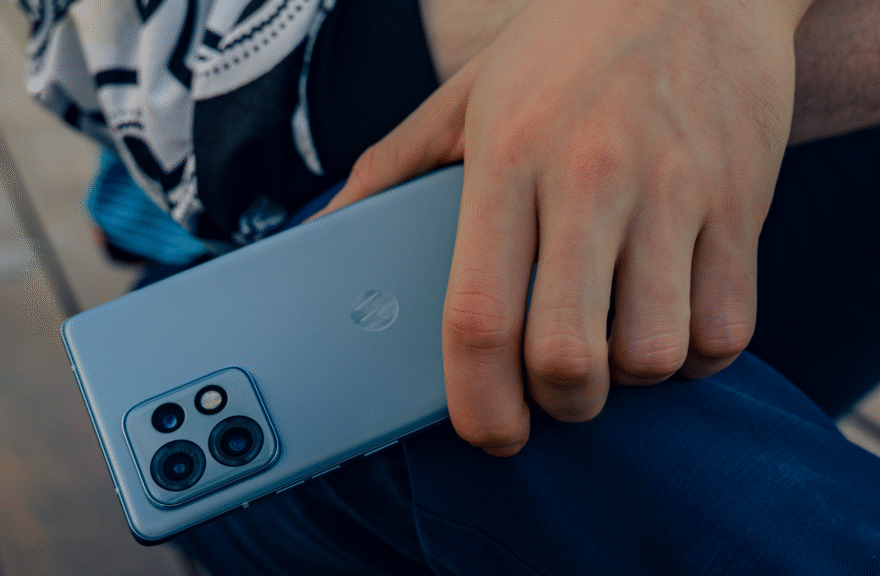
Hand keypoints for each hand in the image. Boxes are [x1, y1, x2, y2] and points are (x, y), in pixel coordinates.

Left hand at [310, 0, 811, 454]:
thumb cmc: (565, 43)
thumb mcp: (465, 91)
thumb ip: (392, 166)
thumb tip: (328, 227)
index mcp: (506, 160)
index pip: (478, 315)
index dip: (476, 401)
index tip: (487, 432)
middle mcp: (589, 181)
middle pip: (565, 356)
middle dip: (557, 405)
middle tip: (554, 390)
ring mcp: (674, 194)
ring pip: (652, 355)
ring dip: (627, 378)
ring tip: (615, 341)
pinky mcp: (742, 205)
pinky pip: (727, 329)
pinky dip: (698, 354)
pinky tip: (673, 319)